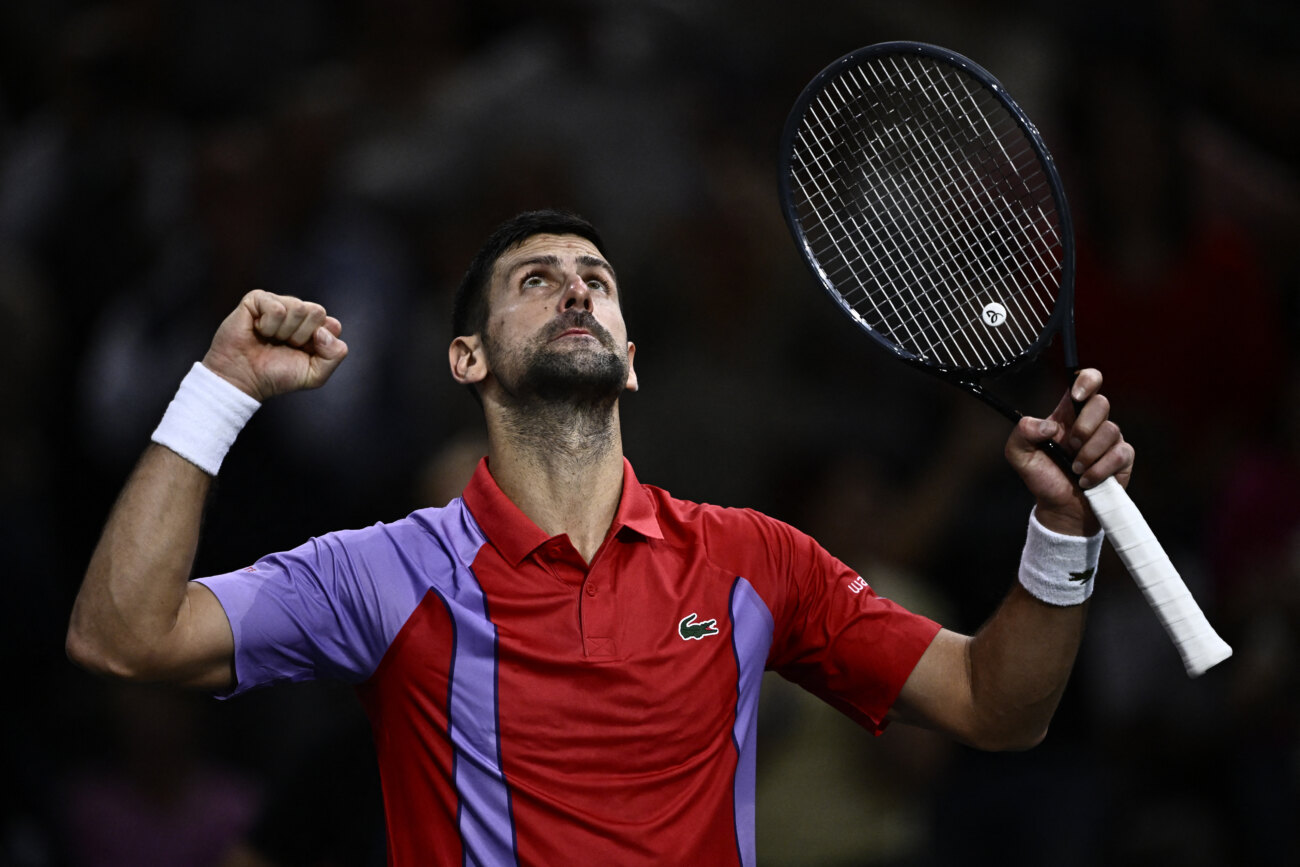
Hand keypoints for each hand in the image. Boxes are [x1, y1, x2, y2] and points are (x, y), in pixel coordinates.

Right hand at [201, 290, 348, 400]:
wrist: (243, 379)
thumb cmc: (276, 376)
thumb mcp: (315, 375)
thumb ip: (335, 355)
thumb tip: (324, 330)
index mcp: (313, 328)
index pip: (333, 325)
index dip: (320, 343)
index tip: (303, 353)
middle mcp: (297, 312)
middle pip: (318, 311)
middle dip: (302, 336)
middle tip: (284, 345)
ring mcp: (277, 303)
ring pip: (299, 308)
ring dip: (284, 332)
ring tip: (270, 339)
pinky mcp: (257, 299)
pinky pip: (277, 308)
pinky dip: (268, 325)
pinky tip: (258, 330)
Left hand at [1004, 368, 1134, 535]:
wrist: (1061, 509)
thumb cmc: (1042, 478)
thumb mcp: (1019, 455)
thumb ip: (1022, 433)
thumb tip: (1048, 425)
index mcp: (1067, 414)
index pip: (1085, 382)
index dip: (1086, 380)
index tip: (1077, 395)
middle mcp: (1090, 422)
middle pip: (1102, 402)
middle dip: (1084, 426)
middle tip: (1069, 447)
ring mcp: (1109, 439)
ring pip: (1111, 430)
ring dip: (1088, 454)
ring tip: (1075, 469)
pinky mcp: (1122, 458)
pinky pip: (1119, 454)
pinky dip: (1099, 470)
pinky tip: (1086, 481)